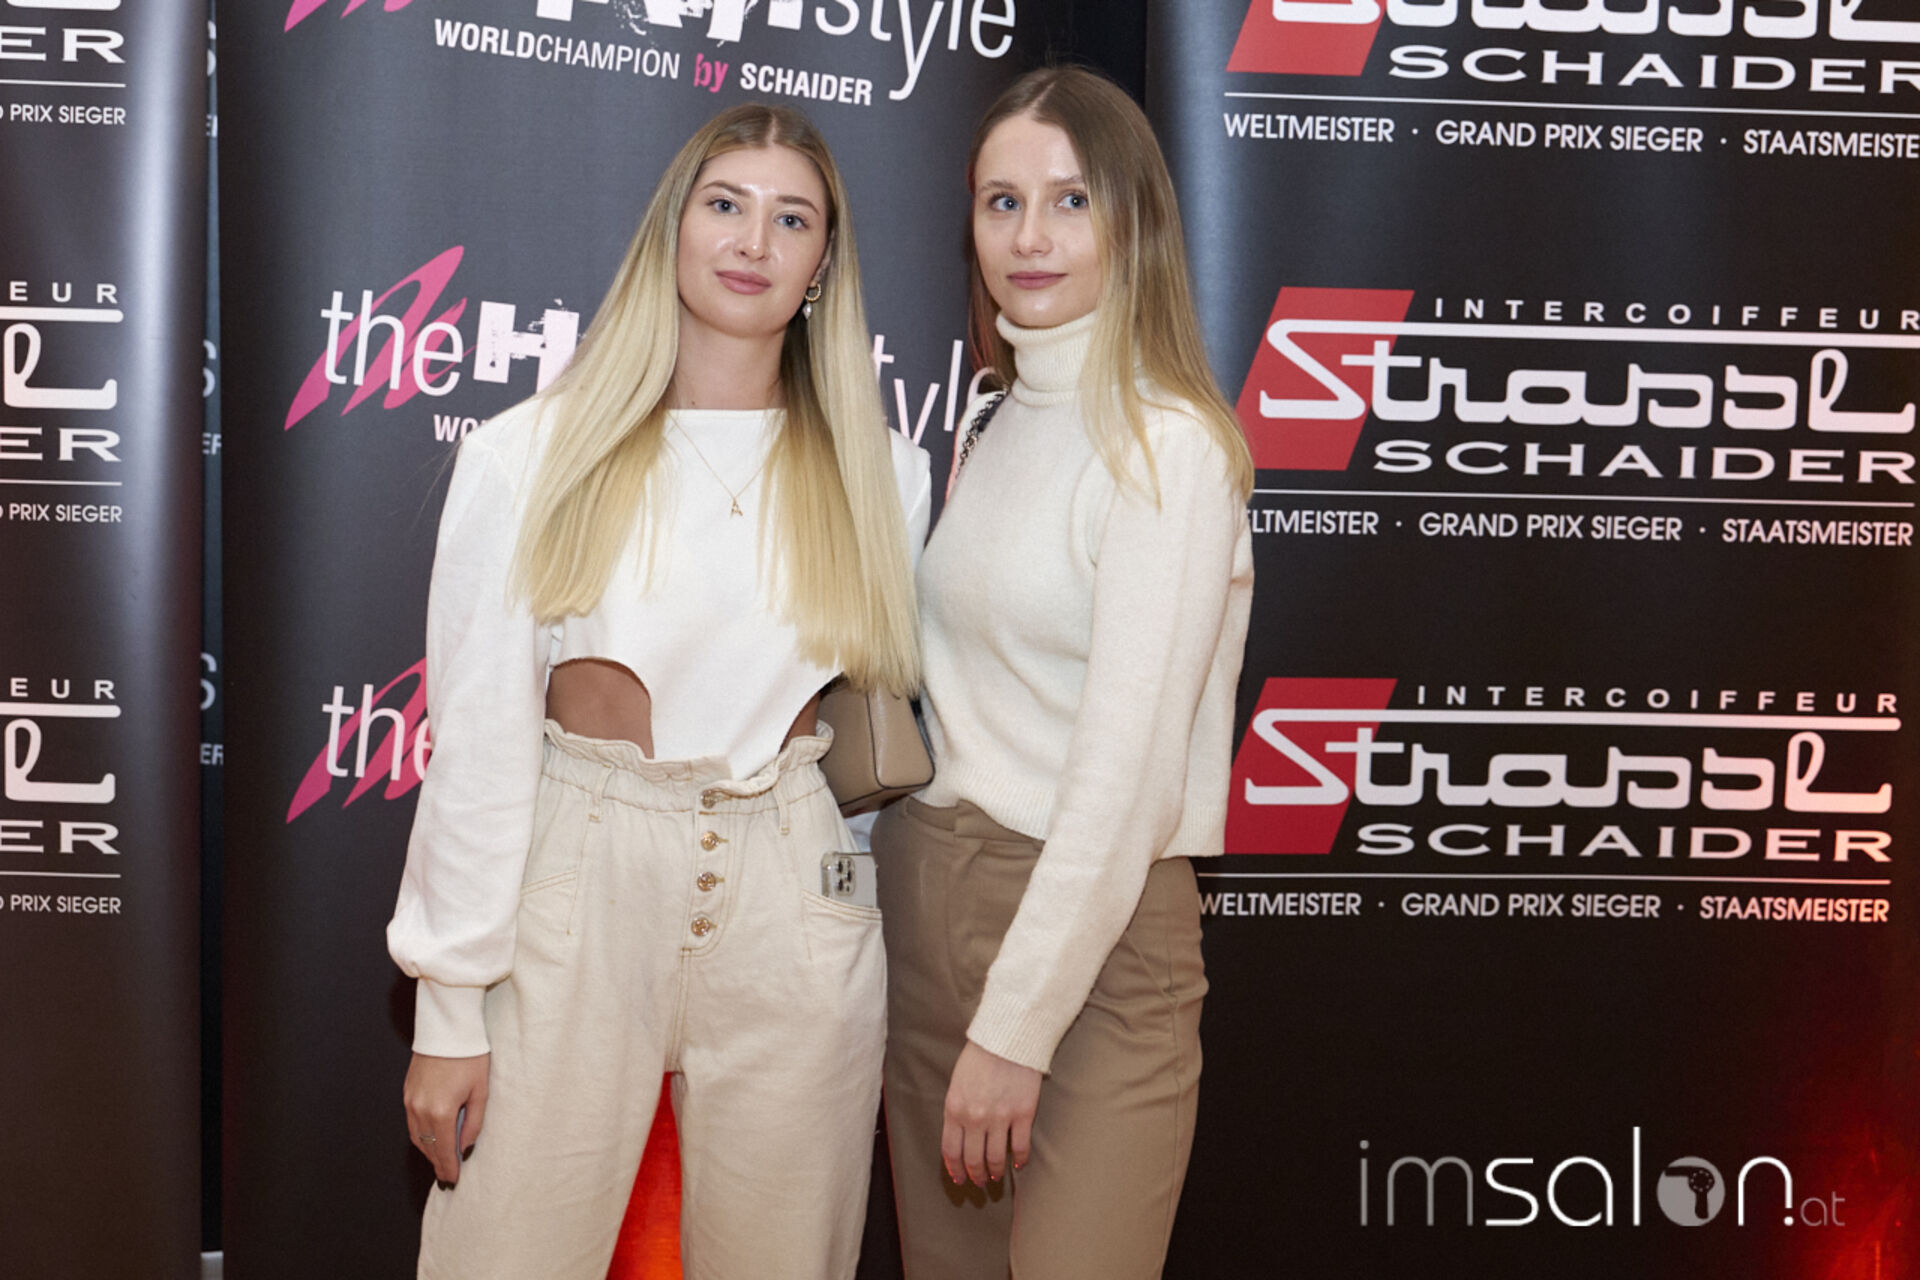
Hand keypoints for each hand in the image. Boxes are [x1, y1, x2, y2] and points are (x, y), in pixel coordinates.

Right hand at [404, 1051, 489, 1187]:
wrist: (448, 1030)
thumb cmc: (470, 1057)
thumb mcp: (480, 1092)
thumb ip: (473, 1123)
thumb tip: (465, 1147)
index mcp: (441, 1111)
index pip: (443, 1150)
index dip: (448, 1168)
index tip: (453, 1180)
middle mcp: (420, 1109)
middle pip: (428, 1146)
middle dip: (438, 1162)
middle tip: (447, 1176)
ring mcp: (410, 1101)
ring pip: (417, 1137)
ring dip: (428, 1149)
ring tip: (440, 1160)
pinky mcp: (406, 1092)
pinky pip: (411, 1122)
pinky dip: (421, 1134)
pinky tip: (431, 1137)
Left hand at [942, 1041, 1041, 1187]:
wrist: (1008, 1037)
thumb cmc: (981, 1056)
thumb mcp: (957, 1082)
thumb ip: (957, 1109)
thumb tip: (960, 1135)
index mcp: (954, 1109)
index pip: (951, 1150)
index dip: (955, 1169)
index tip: (959, 1179)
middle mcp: (975, 1118)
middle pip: (973, 1159)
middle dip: (975, 1175)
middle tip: (978, 1181)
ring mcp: (1000, 1117)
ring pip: (995, 1158)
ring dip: (995, 1171)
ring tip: (996, 1175)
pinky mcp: (1023, 1114)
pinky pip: (1021, 1146)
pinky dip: (1020, 1159)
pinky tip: (1019, 1164)